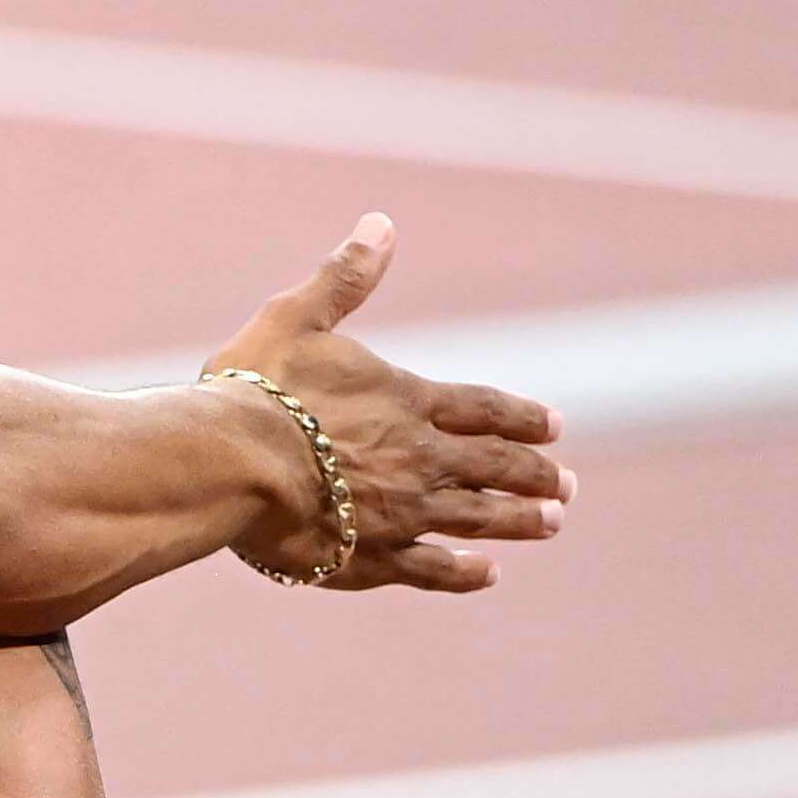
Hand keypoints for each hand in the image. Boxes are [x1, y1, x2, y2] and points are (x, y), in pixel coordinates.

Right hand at [205, 217, 575, 591]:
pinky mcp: (370, 558)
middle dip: (536, 475)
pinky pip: (432, 570)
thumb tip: (380, 225)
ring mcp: (401, 514)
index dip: (522, 418)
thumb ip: (343, 279)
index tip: (554, 428)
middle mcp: (420, 460)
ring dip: (520, 521)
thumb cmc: (255, 389)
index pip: (485, 409)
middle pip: (495, 467)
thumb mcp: (296, 318)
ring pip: (478, 519)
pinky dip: (464, 573)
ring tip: (552, 524)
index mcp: (407, 401)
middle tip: (568, 487)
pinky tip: (487, 573)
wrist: (230, 465)